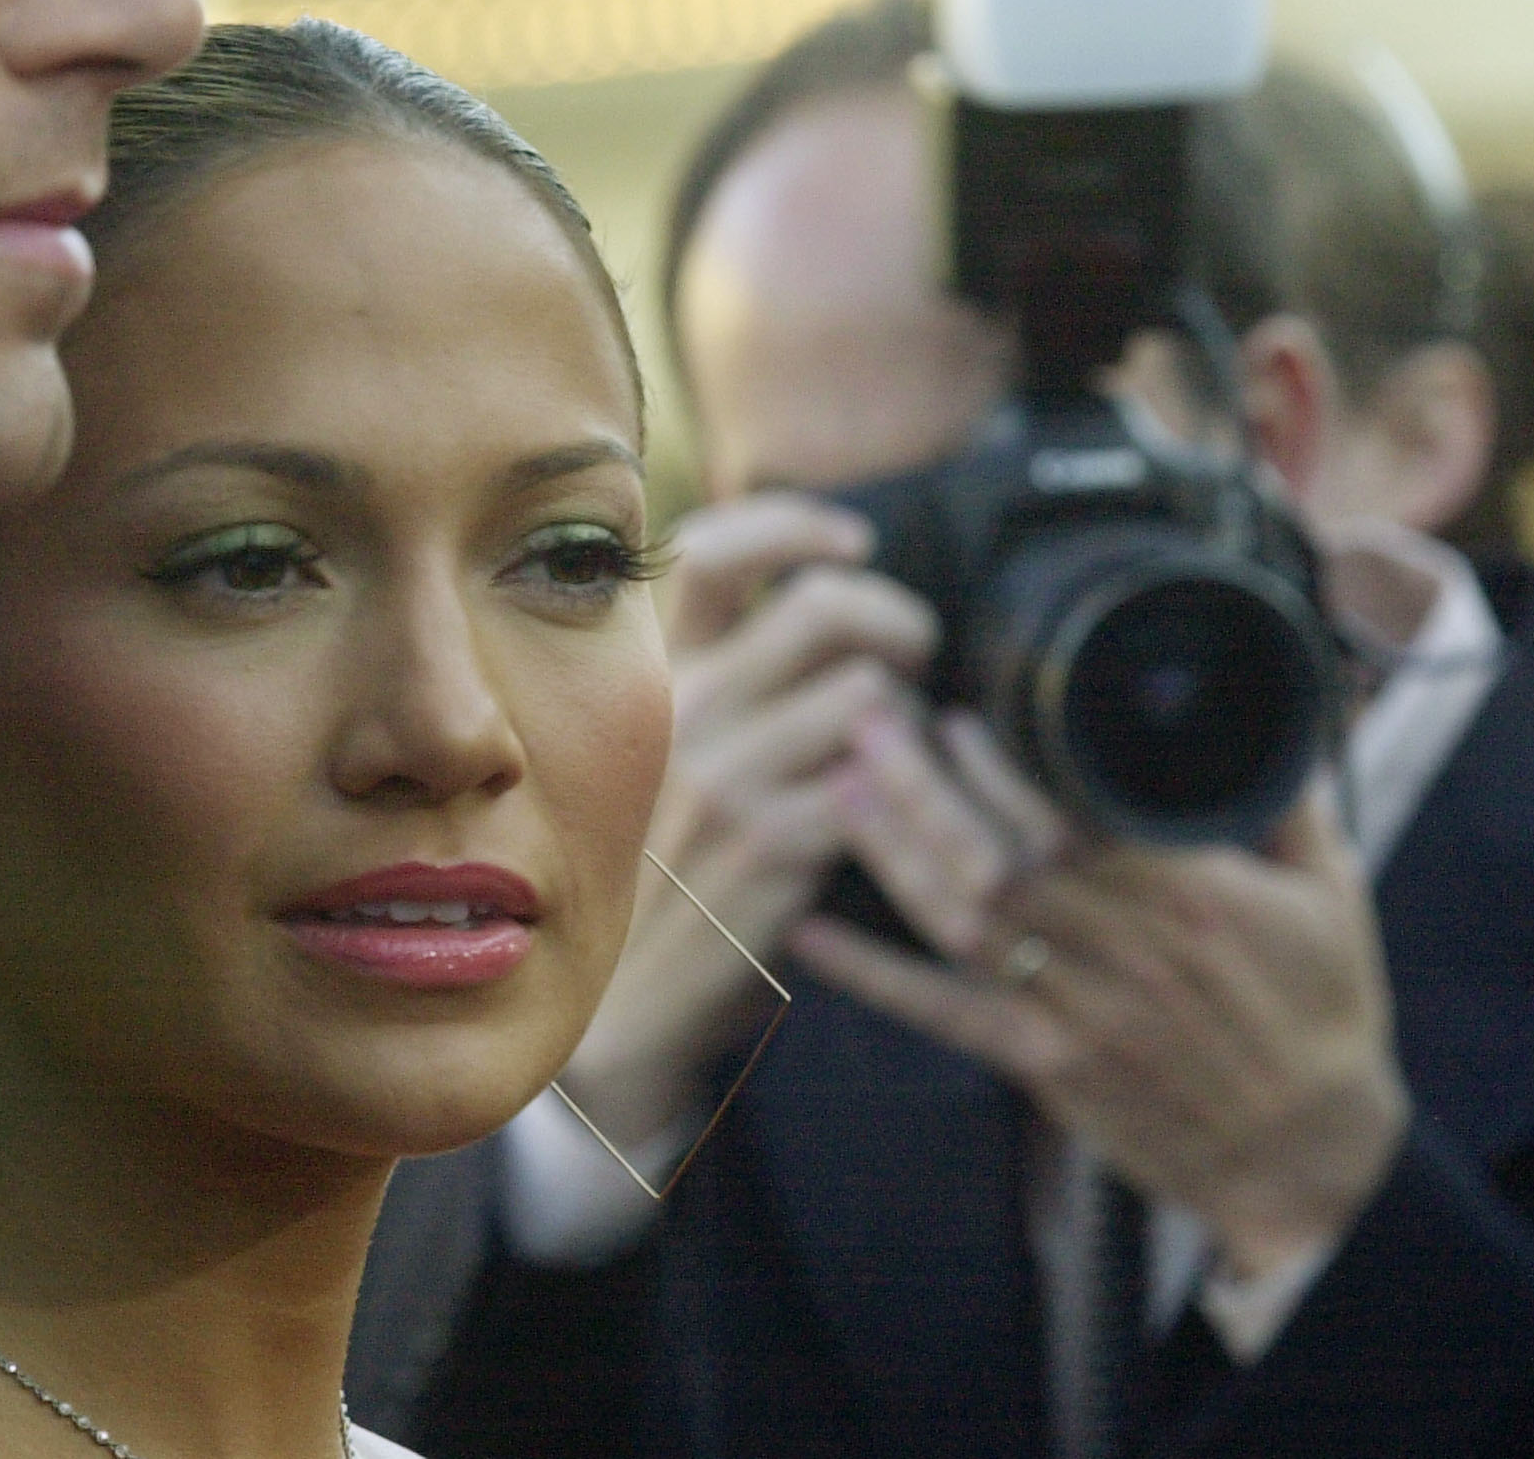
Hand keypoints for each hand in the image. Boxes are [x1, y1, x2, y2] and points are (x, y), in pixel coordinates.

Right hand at [556, 495, 935, 1147]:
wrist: (619, 1010)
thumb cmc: (650, 879)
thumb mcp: (652, 760)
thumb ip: (710, 686)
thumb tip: (800, 609)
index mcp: (652, 678)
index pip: (712, 550)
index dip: (796, 523)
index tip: (850, 539)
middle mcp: (682, 711)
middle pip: (822, 606)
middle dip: (896, 620)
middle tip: (915, 655)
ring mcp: (727, 776)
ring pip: (869, 695)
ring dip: (910, 723)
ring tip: (903, 760)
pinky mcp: (774, 846)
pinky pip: (881, 786)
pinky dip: (911, 798)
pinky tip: (901, 825)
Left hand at [794, 715, 1410, 1276]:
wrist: (1307, 1157)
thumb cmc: (1318, 1015)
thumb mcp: (1332, 896)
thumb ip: (1288, 800)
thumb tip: (1257, 707)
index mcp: (1191, 897)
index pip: (1078, 817)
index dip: (1007, 767)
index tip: (954, 712)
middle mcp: (1125, 951)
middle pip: (1001, 856)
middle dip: (926, 787)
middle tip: (865, 721)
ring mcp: (1076, 1010)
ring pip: (963, 919)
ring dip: (893, 851)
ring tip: (838, 786)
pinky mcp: (1042, 1061)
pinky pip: (943, 1011)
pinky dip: (871, 974)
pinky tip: (806, 932)